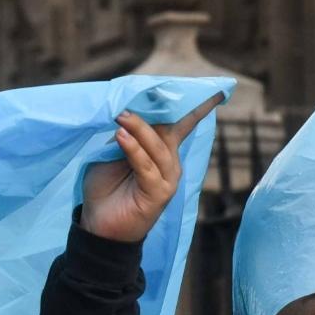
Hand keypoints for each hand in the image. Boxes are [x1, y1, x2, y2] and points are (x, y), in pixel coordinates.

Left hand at [79, 92, 223, 242]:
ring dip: (139, 129)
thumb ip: (125, 137)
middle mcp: (170, 164)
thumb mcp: (111, 155)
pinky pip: (147, 167)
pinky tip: (121, 137)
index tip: (217, 89)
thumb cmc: (105, 188)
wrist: (98, 225)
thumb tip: (130, 113)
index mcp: (162, 151)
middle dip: (153, 112)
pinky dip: (134, 150)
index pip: (182, 124)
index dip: (198, 107)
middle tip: (126, 104)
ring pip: (158, 147)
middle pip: (169, 130)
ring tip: (120, 117)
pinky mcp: (158, 194)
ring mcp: (167, 179)